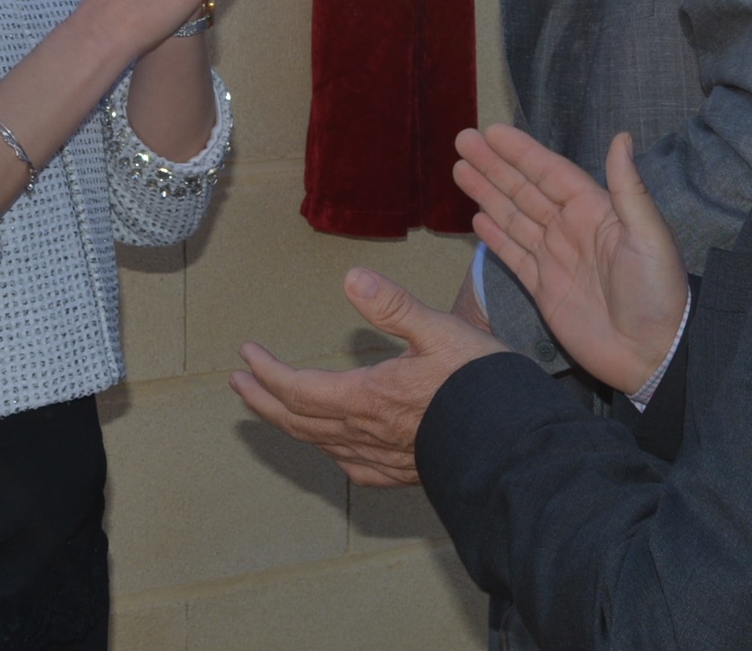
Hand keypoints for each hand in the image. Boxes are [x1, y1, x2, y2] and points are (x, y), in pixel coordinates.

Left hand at [231, 268, 507, 486]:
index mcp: (365, 397)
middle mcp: (363, 433)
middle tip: (240, 383)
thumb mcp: (439, 330)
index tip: (246, 355)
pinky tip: (333, 449)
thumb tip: (351, 278)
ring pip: (318, 444)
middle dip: (263, 400)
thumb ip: (393, 305)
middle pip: (297, 420)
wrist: (511, 438)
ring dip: (289, 423)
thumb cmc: (478, 381)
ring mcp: (379, 458)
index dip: (267, 372)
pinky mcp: (399, 473)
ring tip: (274, 409)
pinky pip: (349, 466)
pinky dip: (328, 451)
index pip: (298, 388)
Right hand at [453, 126, 687, 394]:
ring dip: (487, 193)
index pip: (551, 173)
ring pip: (514, 218)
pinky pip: (514, 256)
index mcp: (597, 212)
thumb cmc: (659, 294)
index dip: (522, 152)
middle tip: (463, 139)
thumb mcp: (650, 237)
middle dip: (494, 165)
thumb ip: (629, 189)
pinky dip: (495, 237)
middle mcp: (573, 230)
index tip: (492, 132)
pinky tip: (476, 219)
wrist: (651, 355)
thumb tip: (621, 137)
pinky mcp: (544, 291)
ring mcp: (556, 260)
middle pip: (525, 190)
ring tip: (460, 169)